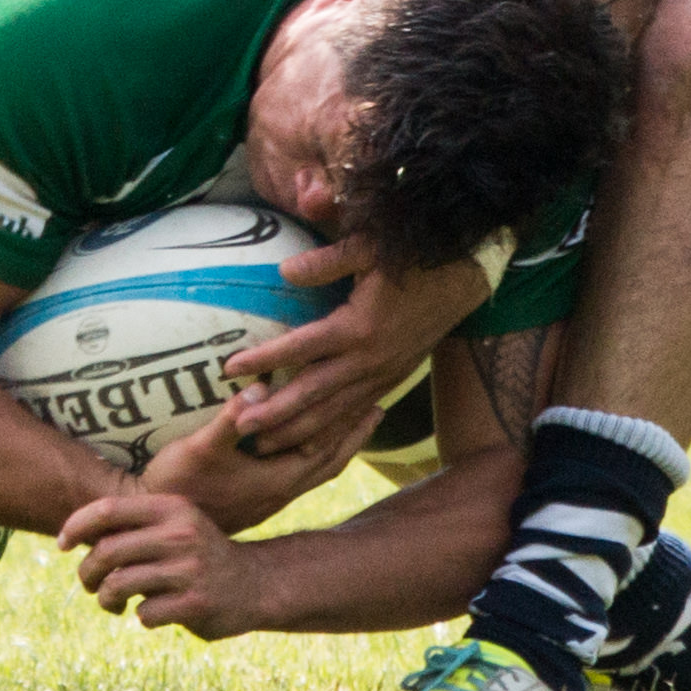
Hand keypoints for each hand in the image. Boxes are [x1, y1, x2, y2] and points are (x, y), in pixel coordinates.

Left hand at [63, 491, 269, 637]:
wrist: (255, 584)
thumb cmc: (197, 555)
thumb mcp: (173, 527)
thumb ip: (132, 527)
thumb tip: (74, 533)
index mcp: (171, 508)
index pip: (108, 510)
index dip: (76, 526)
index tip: (61, 544)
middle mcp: (180, 534)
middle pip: (107, 551)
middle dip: (87, 572)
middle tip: (90, 584)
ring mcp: (189, 569)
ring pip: (119, 585)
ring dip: (107, 599)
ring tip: (113, 603)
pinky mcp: (195, 603)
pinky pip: (145, 614)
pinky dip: (142, 616)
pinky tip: (157, 612)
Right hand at [140, 400, 366, 534]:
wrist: (157, 526)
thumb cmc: (177, 484)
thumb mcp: (201, 447)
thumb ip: (232, 419)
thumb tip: (261, 386)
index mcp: (275, 481)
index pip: (325, 450)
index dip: (348, 425)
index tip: (371, 399)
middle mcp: (278, 494)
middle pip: (328, 463)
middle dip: (353, 436)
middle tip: (376, 408)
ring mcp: (266, 501)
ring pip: (314, 472)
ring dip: (336, 446)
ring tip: (351, 425)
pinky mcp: (253, 502)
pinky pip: (297, 476)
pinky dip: (312, 457)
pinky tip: (304, 448)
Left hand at [226, 246, 492, 448]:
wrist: (460, 280)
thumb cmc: (410, 257)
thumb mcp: (369, 246)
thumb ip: (326, 261)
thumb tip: (283, 272)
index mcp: (359, 327)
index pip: (301, 348)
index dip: (265, 359)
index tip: (230, 369)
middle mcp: (369, 360)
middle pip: (313, 394)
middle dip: (275, 413)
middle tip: (239, 426)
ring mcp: (381, 375)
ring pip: (334, 413)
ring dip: (297, 430)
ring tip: (262, 445)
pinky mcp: (391, 381)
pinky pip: (355, 414)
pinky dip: (331, 432)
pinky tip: (307, 444)